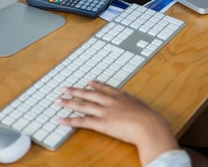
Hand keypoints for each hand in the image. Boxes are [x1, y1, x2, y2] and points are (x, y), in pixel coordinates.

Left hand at [55, 80, 178, 165]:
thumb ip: (134, 105)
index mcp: (120, 96)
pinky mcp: (101, 123)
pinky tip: (61, 119)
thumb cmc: (148, 118)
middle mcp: (109, 101)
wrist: (148, 125)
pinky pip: (82, 121)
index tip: (88, 82)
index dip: (95, 85)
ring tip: (58, 100)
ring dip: (68, 102)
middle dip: (75, 91)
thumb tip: (134, 107)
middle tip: (64, 88)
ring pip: (82, 105)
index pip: (104, 88)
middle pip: (88, 94)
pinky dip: (70, 120)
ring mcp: (104, 111)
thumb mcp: (141, 106)